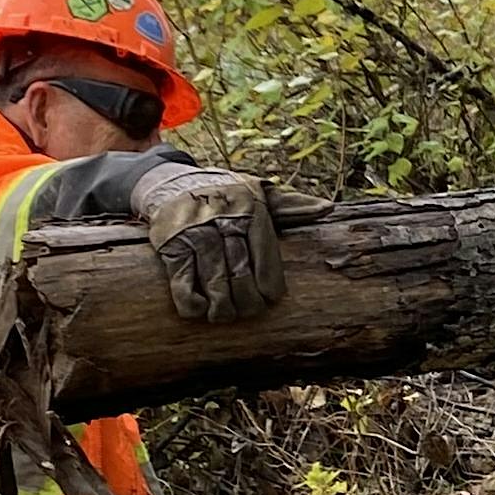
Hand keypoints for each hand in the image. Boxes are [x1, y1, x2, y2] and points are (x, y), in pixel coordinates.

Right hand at [132, 161, 283, 323]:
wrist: (167, 180)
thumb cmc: (222, 193)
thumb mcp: (256, 190)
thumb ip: (290, 204)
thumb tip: (328, 209)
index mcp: (250, 209)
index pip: (266, 256)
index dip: (269, 283)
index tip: (271, 298)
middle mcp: (223, 221)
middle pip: (241, 273)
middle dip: (248, 301)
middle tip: (250, 310)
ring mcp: (194, 235)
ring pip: (215, 283)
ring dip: (223, 308)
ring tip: (227, 314)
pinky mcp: (170, 247)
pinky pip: (183, 284)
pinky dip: (194, 303)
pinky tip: (202, 307)